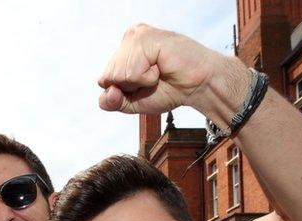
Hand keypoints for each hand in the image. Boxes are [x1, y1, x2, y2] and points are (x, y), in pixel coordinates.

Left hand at [98, 23, 247, 120]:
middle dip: (132, 86)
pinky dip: (148, 77)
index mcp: (122, 52)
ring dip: (142, 81)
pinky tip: (161, 66)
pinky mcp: (145, 37)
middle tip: (155, 78)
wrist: (197, 86)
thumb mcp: (132, 103)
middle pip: (108, 77)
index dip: (123, 92)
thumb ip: (111, 102)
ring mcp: (135, 36)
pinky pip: (132, 71)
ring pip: (119, 74)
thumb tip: (108, 91)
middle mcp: (127, 40)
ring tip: (159, 71)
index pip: (104, 81)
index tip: (144, 85)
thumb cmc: (168, 90)